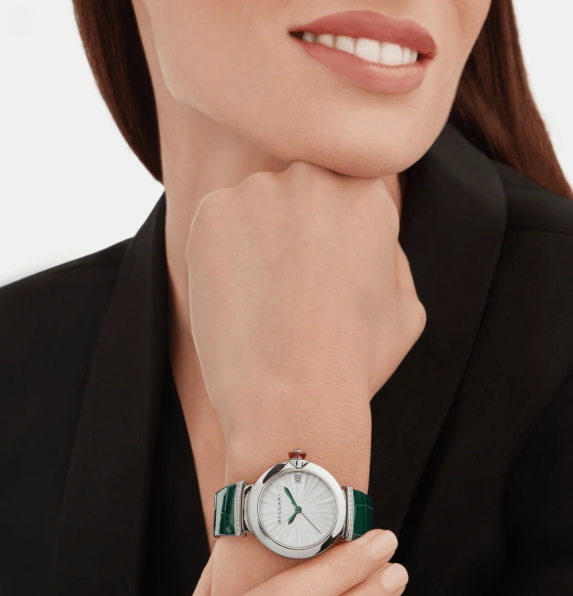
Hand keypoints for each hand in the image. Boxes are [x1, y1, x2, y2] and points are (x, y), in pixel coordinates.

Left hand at [184, 159, 425, 444]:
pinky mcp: (214, 212)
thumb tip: (371, 237)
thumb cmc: (355, 362)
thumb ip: (391, 258)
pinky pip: (218, 225)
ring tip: (265, 303)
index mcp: (367, 191)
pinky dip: (221, 256)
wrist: (293, 395)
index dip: (332, 235)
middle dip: (295, 232)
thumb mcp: (405, 311)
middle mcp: (314, 176)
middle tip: (293, 290)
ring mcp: (260, 190)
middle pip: (299, 193)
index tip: (324, 273)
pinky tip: (238, 300)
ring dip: (257, 241)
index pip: (344, 188)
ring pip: (256, 208)